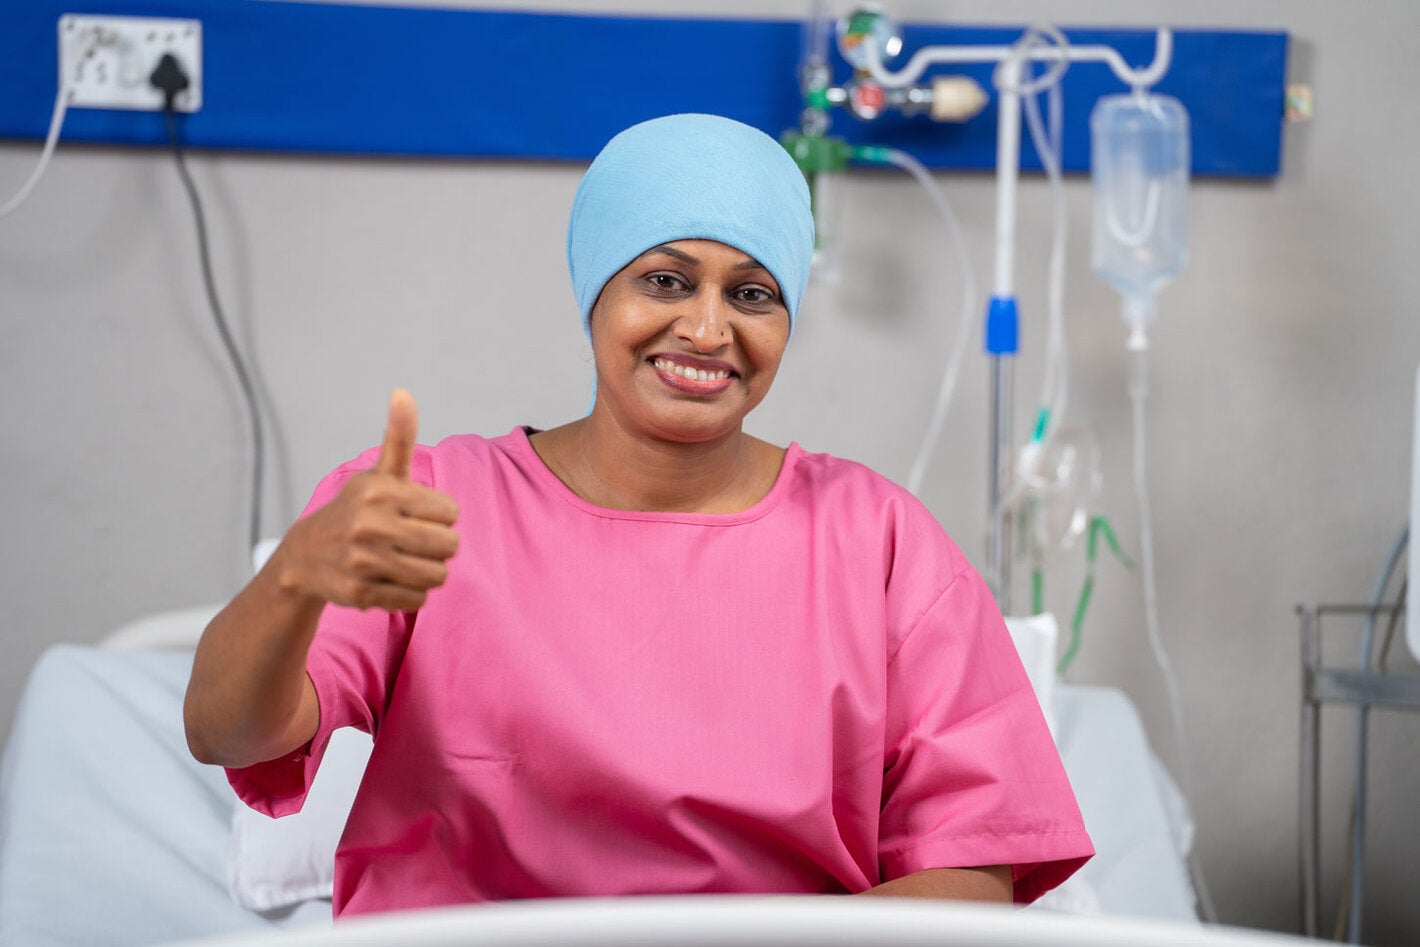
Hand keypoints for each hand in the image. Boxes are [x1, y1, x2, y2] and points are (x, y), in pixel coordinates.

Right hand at [278, 389, 459, 611]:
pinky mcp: (360, 593)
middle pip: (449, 546)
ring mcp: (363, 561)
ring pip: (437, 576)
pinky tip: (390, 580)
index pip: (450, 512)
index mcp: (380, 492)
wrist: (305, 557)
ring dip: (428, 572)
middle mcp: (369, 525)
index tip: (418, 515)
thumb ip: (399, 436)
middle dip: (438, 547)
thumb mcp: (378, 474)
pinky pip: (417, 600)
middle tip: (414, 542)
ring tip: (405, 561)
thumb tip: (403, 392)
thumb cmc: (357, 510)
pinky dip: (410, 594)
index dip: (440, 516)